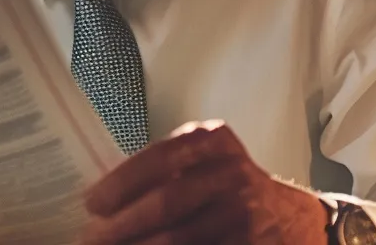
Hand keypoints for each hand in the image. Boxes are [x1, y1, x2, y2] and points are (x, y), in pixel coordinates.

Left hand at [80, 120, 327, 244]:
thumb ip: (160, 171)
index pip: (159, 158)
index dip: (121, 183)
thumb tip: (101, 200)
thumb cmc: (223, 184)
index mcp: (211, 140)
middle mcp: (231, 171)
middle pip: (167, 201)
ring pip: (180, 237)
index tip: (92, 203)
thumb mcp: (200, 162)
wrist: (284, 215)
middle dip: (123, 224)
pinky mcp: (247, 243)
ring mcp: (243, 210)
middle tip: (91, 238)